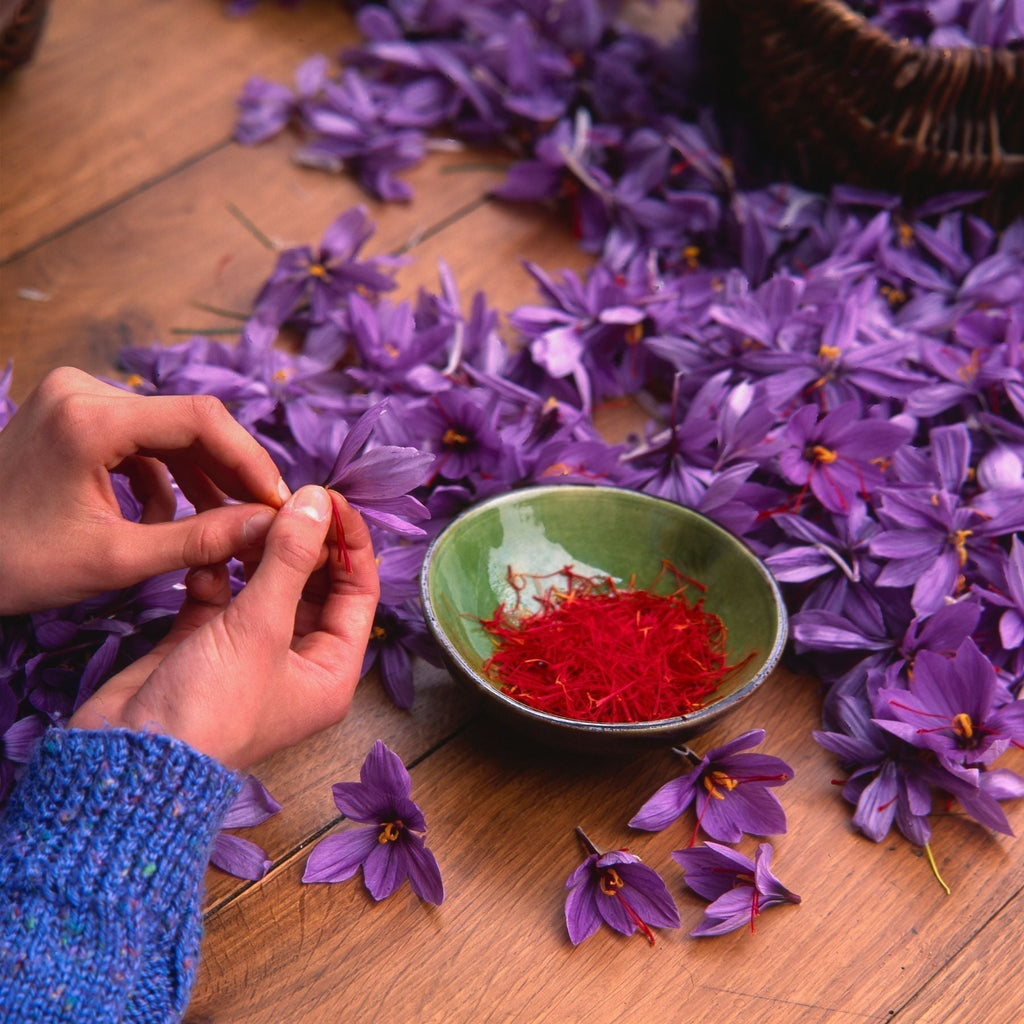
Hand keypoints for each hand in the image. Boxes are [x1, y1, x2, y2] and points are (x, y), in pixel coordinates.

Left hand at [0, 367, 289, 614]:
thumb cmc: (17, 564)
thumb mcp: (116, 560)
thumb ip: (201, 541)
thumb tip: (269, 528)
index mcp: (90, 418)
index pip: (201, 419)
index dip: (250, 460)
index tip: (280, 502)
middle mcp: (83, 391)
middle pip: (188, 421)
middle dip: (230, 472)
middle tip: (263, 516)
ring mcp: (75, 397)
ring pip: (168, 431)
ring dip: (200, 477)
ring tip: (221, 525)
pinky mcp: (72, 414)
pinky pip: (141, 438)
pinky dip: (163, 476)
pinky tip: (165, 517)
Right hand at [69, 487, 379, 768]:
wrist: (127, 759)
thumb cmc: (210, 708)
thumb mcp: (261, 628)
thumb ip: (291, 559)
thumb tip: (318, 501)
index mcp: (331, 670)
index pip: (358, 592)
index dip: (348, 543)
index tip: (328, 497)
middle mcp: (297, 661)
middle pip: (313, 585)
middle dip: (299, 542)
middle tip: (280, 501)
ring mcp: (250, 651)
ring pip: (265, 585)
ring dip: (255, 552)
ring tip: (243, 518)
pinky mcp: (205, 643)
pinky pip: (222, 595)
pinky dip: (215, 573)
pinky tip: (205, 558)